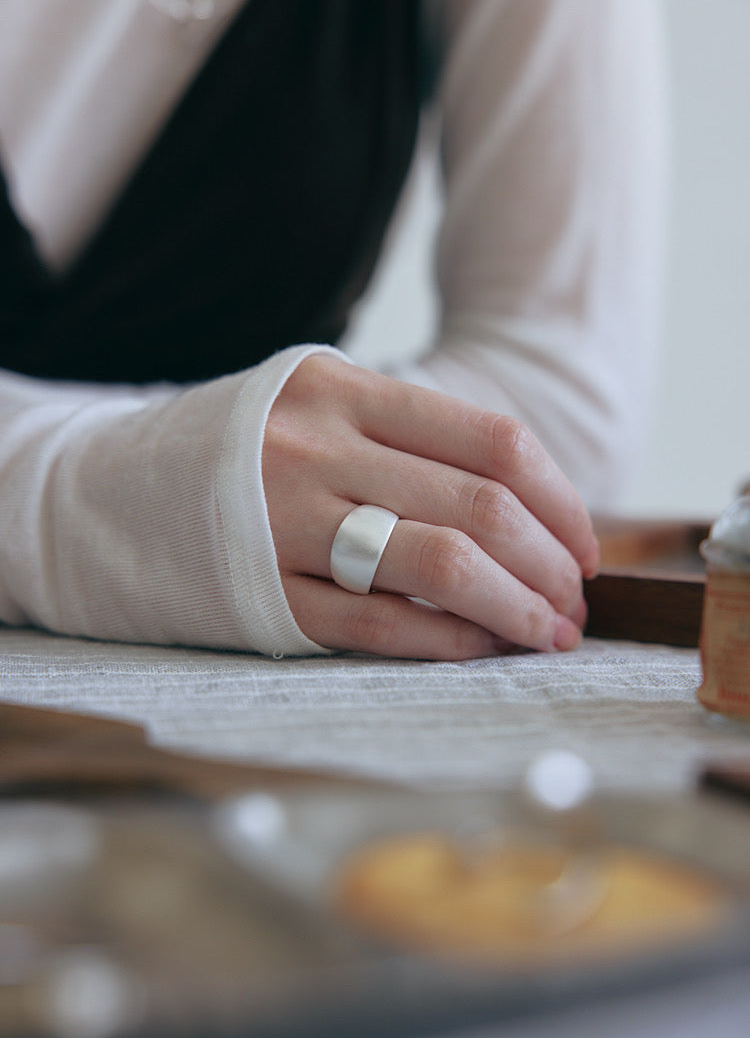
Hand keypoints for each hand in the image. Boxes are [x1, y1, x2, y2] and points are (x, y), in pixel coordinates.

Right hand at [262, 356, 598, 658]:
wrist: (100, 492)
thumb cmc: (232, 454)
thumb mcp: (311, 408)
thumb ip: (403, 438)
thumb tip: (525, 505)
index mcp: (340, 389)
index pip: (493, 440)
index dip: (561, 500)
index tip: (583, 545)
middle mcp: (317, 449)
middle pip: (481, 506)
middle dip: (551, 564)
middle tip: (575, 601)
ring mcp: (286, 523)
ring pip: (441, 564)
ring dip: (516, 608)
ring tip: (546, 633)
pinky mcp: (262, 595)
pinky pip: (378, 624)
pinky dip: (446, 641)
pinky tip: (480, 648)